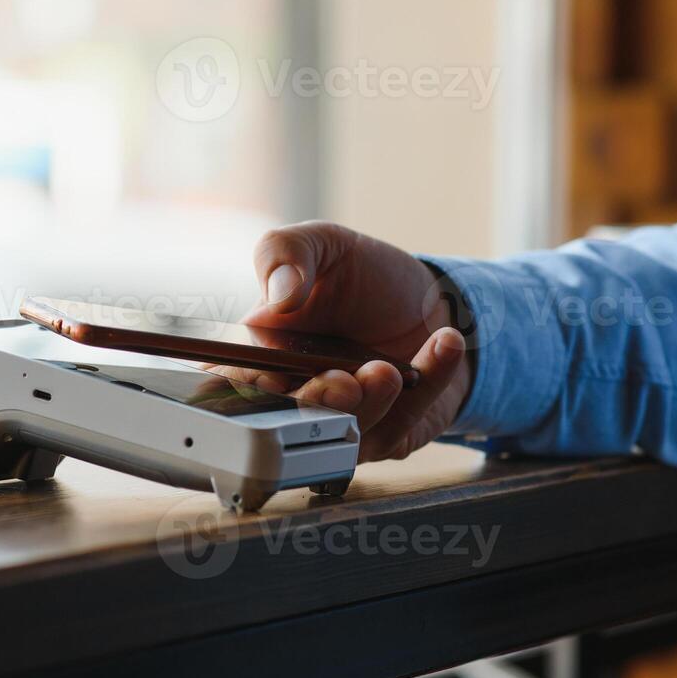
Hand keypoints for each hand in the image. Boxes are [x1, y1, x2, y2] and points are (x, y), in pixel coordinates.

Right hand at [221, 221, 470, 461]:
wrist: (431, 299)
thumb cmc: (364, 276)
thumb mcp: (323, 243)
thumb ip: (286, 252)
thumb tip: (278, 295)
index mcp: (261, 353)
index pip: (232, 382)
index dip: (244, 386)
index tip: (269, 374)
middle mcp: (294, 396)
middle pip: (289, 420)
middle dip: (315, 404)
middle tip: (343, 380)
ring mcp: (341, 421)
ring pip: (345, 433)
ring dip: (370, 403)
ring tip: (390, 368)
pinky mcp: (388, 434)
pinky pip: (405, 423)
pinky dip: (429, 382)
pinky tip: (444, 343)